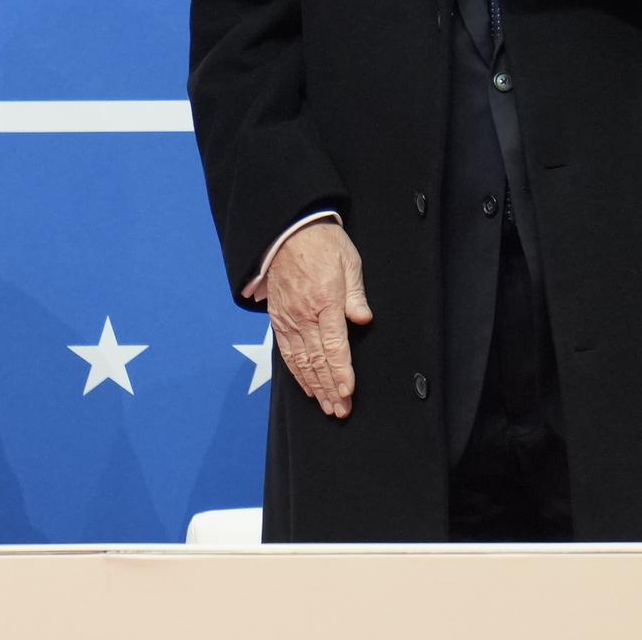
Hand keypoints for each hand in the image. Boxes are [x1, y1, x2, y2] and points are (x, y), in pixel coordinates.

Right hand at [247, 221, 371, 419]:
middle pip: (316, 359)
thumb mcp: (349, 263)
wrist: (288, 231)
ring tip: (326, 405)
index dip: (341, 372)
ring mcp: (287, 317)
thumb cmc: (323, 244)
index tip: (348, 392)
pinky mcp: (277, 317)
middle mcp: (303, 313)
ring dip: (314, 385)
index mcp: (324, 301)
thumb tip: (364, 319)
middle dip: (330, 387)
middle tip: (340, 410)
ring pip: (300, 359)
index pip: (333, 345)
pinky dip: (296, 371)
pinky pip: (285, 350)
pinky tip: (306, 385)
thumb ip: (356, 295)